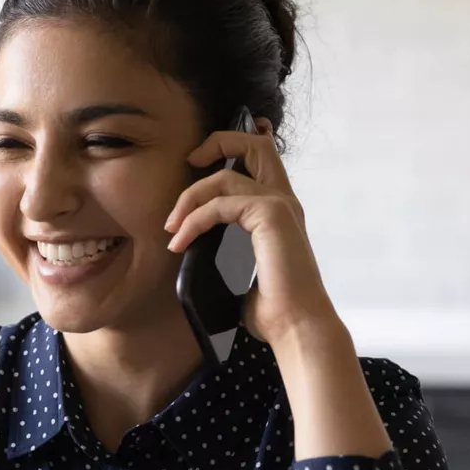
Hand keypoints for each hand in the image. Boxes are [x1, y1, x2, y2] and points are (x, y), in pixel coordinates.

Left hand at [163, 119, 341, 345]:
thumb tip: (195, 253)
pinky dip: (194, 220)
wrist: (297, 327)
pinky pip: (220, 204)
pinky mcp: (271, 214)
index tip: (196, 167)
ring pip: (225, 176)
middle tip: (189, 162)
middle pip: (255, 143)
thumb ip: (227, 251)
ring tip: (171, 227)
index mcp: (280, 210)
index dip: (231, 148)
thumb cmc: (275, 309)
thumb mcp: (243, 271)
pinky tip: (180, 241)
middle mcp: (284, 200)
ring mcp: (280, 205)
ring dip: (190, 197)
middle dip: (217, 142)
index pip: (261, 159)